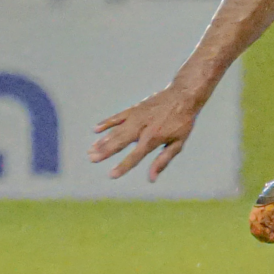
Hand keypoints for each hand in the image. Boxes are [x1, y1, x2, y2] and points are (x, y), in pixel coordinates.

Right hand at [89, 84, 203, 180]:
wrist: (183, 95)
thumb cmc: (182, 122)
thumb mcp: (178, 143)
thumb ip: (163, 160)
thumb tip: (151, 178)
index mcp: (153, 138)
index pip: (135, 156)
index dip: (123, 166)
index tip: (111, 175)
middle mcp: (142, 127)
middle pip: (120, 141)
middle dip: (105, 151)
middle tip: (92, 159)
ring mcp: (136, 116)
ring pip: (115, 130)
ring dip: (102, 141)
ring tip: (90, 150)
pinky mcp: (134, 109)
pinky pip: (117, 117)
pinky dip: (106, 123)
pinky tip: (95, 130)